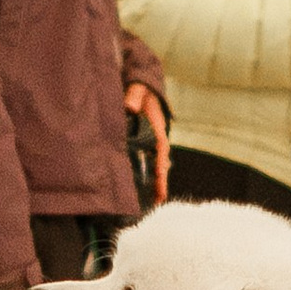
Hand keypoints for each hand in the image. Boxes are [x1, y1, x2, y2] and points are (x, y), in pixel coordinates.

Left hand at [124, 81, 170, 202]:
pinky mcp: (143, 143)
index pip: (161, 148)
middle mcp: (157, 138)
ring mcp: (151, 142)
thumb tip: (129, 107)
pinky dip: (145, 173)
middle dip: (160, 181)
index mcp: (157, 128)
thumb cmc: (141, 91)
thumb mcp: (138, 90)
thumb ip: (134, 97)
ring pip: (154, 164)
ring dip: (154, 180)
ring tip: (154, 201)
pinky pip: (145, 161)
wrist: (143, 88)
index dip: (161, 165)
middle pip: (160, 162)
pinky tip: (140, 187)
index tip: (161, 178)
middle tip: (159, 200)